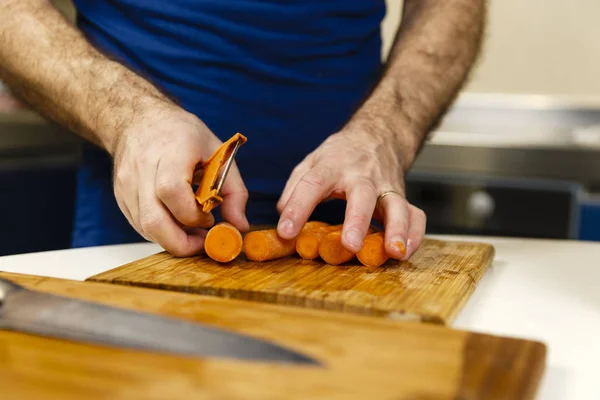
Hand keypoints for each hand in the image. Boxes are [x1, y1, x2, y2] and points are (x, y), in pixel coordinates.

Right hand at [112, 106, 248, 255]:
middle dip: (182, 243)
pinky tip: (176, 222)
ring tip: (193, 231)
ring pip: (146, 228)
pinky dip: (161, 232)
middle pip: (153, 220)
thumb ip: (235, 191)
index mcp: (171, 151)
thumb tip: (240, 226)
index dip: (193, 215)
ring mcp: (127, 184)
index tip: (210, 219)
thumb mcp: (218, 152)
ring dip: (172, 239)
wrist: (139, 119)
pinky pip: (140, 225)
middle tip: (203, 243)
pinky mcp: (121, 196)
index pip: (172, 191)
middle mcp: (143, 169)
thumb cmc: (182, 134)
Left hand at [276, 126, 425, 259]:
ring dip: (397, 229)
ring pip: (397, 205)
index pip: (312, 184)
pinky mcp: (402, 197)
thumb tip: (284, 219)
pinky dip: (414, 234)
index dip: (297, 209)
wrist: (377, 135)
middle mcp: (361, 176)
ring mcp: (385, 186)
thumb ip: (295, 189)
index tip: (286, 232)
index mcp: (332, 166)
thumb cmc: (340, 155)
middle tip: (350, 245)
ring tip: (394, 252)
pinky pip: (415, 215)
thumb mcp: (311, 163)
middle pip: (362, 195)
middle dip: (357, 221)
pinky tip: (405, 252)